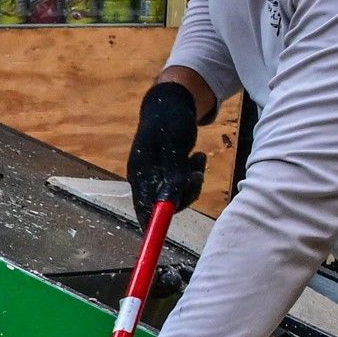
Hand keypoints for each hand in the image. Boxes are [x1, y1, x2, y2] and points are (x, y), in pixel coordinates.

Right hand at [128, 80, 206, 223]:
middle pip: (163, 202)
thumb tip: (170, 202)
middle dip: (184, 193)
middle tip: (197, 175)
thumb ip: (172, 174)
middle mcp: (145, 177)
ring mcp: (156, 174)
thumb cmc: (170, 121)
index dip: (152, 220)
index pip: (143, 205)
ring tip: (198, 158)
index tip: (161, 233)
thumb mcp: (173, 146)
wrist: (171, 103)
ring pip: (177, 193)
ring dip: (192, 181)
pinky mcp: (167, 171)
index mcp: (139, 171)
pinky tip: (197, 156)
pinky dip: (193, 173)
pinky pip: (182, 183)